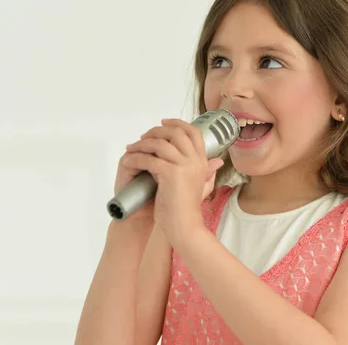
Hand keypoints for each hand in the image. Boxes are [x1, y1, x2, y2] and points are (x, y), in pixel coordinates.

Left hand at [123, 118, 223, 241]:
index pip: (193, 132)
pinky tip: (129, 160)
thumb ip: (209, 171)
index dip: (178, 123)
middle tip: (143, 137)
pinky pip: (149, 158)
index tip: (163, 123)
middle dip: (156, 131)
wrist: (184, 225)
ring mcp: (184, 165)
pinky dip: (136, 158)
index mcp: (202, 161)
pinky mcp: (170, 173)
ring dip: (142, 144)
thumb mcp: (202, 185)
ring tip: (132, 149)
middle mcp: (195, 160)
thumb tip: (218, 161)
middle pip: (176, 132)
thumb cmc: (188, 208)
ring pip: (160, 143)